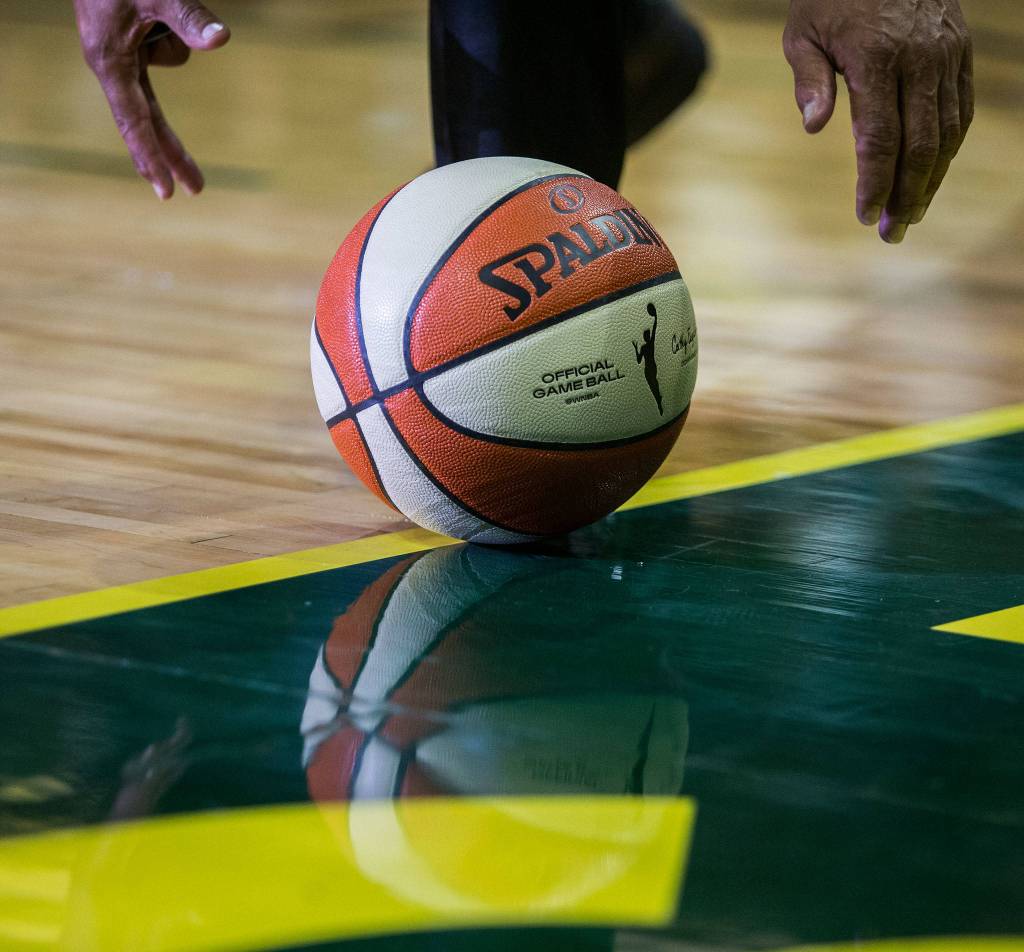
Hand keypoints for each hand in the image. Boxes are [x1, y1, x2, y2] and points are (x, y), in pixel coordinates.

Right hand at [73, 0, 230, 198]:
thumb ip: (188, 17)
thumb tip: (222, 40)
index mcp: (110, 62)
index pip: (135, 122)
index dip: (152, 158)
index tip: (166, 193)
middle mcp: (115, 64)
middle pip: (150, 121)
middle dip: (173, 154)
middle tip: (197, 190)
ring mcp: (125, 54)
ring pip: (172, 61)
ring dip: (175, 33)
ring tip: (155, 5)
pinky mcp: (135, 42)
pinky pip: (172, 43)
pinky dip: (174, 26)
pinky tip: (156, 4)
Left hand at [783, 0, 972, 242]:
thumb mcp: (803, 30)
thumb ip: (808, 80)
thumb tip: (813, 126)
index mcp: (875, 58)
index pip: (879, 137)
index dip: (875, 182)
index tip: (867, 216)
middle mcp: (919, 59)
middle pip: (920, 144)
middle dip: (906, 194)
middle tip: (891, 233)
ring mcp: (946, 55)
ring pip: (947, 131)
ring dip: (932, 179)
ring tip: (911, 214)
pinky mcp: (961, 51)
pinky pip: (961, 109)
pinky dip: (949, 148)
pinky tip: (933, 175)